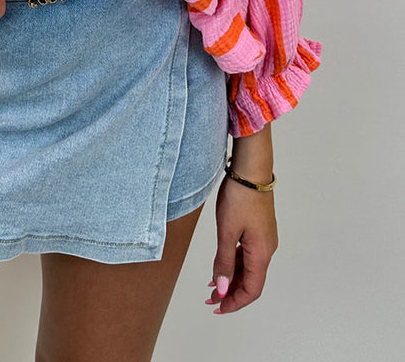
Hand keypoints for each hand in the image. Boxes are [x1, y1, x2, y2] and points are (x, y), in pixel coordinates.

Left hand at [205, 175, 278, 314]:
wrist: (250, 170)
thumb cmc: (240, 196)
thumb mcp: (227, 231)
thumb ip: (223, 261)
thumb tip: (221, 287)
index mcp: (262, 253)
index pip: (252, 290)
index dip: (235, 302)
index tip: (218, 307)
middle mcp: (266, 249)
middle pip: (251, 281)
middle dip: (231, 292)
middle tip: (211, 299)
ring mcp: (263, 238)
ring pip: (248, 268)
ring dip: (231, 277)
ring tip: (212, 283)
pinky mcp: (258, 229)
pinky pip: (247, 254)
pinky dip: (234, 262)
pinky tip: (221, 263)